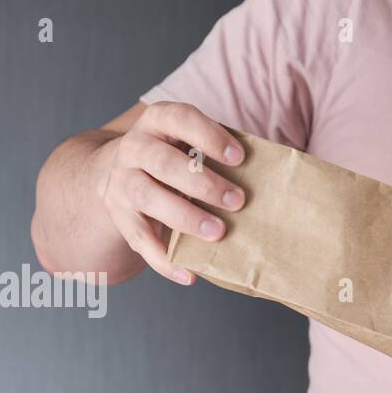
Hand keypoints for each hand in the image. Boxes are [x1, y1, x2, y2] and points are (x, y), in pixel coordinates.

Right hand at [99, 101, 245, 283]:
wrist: (123, 173)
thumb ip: (219, 154)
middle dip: (202, 182)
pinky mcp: (120, 215)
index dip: (209, 136)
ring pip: (148, 196)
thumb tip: (271, 177)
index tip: (239, 158)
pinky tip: (189, 274)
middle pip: (163, 162)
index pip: (180, 119)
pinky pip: (140, 239)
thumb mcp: (190, 143)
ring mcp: (122, 182)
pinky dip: (164, 260)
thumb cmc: (176, 158)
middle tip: (238, 200)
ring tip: (218, 233)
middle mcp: (134, 148)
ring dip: (185, 216)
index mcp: (158, 121)